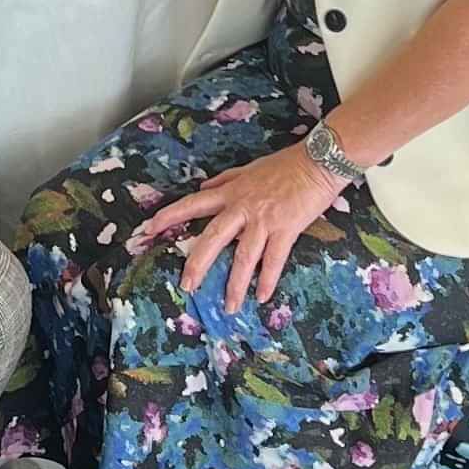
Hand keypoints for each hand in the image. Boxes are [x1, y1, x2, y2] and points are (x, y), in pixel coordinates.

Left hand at [130, 141, 347, 311]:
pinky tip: (262, 297)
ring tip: (229, 307)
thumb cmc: (284, 164)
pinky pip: (274, 260)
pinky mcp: (286, 229)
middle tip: (186, 286)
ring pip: (244, 257)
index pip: (194, 203)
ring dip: (236, 285)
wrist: (317, 161)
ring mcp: (263, 220)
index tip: (151, 227)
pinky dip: (267, 280)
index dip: (171, 215)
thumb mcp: (249, 168)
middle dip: (198, 263)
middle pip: (213, 238)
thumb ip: (225, 180)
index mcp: (231, 192)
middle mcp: (242, 208)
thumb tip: (204, 186)